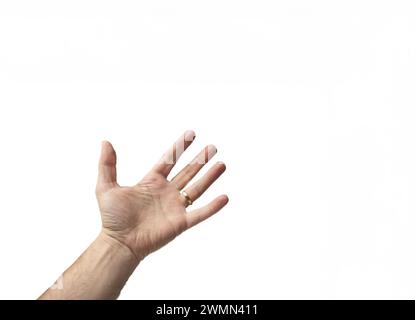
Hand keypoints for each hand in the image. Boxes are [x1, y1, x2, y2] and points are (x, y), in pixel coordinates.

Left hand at [96, 130, 227, 261]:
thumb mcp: (106, 187)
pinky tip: (225, 197)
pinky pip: (200, 213)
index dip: (180, 147)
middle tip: (213, 147)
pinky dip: (213, 207)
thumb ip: (107, 164)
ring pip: (197, 188)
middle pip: (188, 172)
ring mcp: (175, 207)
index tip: (191, 134)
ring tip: (222, 164)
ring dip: (210, 177)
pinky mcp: (180, 223)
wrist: (119, 243)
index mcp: (152, 182)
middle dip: (201, 159)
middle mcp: (166, 192)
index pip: (170, 159)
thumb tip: (105, 142)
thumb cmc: (112, 218)